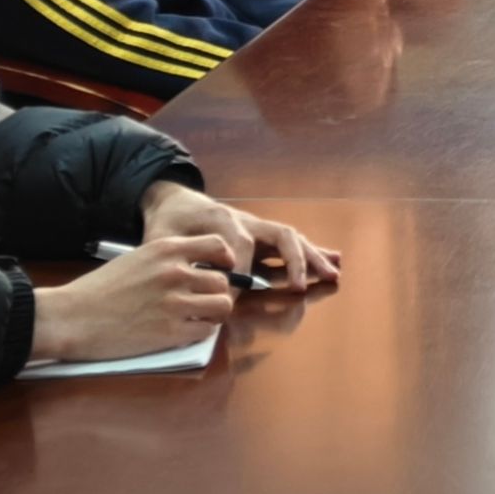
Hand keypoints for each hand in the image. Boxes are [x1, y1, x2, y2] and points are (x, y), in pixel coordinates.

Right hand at [30, 233, 239, 366]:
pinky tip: (185, 331)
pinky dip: (201, 332)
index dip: (224, 259)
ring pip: (222, 306)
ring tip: (198, 317)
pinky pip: (206, 331)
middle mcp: (175, 272)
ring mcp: (175, 303)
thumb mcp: (136, 259)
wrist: (73, 317)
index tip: (222, 269)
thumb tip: (194, 272)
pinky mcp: (171, 332)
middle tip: (203, 302)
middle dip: (216, 293)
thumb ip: (166, 261)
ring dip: (214, 313)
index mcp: (166, 249)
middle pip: (222, 281)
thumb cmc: (99, 289)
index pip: (217, 245)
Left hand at [138, 180, 342, 292]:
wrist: (174, 201)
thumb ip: (177, 257)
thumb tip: (193, 282)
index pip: (240, 243)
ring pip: (291, 240)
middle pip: (279, 234)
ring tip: (333, 273)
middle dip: (293, 260)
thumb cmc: (168, 223)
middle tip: (300, 287)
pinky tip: (333, 262)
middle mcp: (246, 220)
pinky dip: (312, 253)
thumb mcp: (162, 238)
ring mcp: (257, 228)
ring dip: (312, 256)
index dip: (240, 268)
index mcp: (221, 217)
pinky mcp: (262, 236)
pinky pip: (291, 244)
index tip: (236, 292)